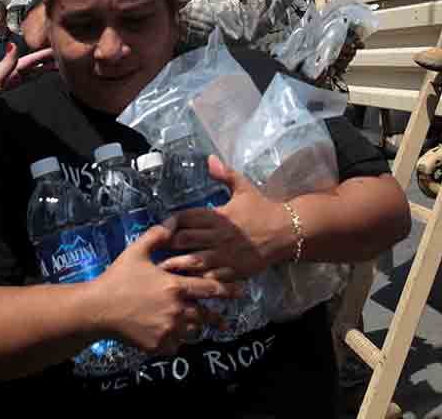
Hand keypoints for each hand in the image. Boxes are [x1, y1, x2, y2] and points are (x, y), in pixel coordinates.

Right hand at [95, 220, 238, 353]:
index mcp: (174, 286)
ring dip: (196, 329)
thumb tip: (172, 220)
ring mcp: (167, 329)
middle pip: (205, 316)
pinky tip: (177, 338)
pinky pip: (175, 345)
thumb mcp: (136, 252)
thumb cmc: (117, 278)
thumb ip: (157, 235)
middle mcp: (176, 310)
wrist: (97, 310)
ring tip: (202, 330)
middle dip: (217, 319)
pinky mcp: (157, 345)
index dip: (227, 290)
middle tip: (227, 321)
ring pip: (191, 332)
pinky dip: (177, 341)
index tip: (241, 291)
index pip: (209, 289)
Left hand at [160, 156, 293, 280]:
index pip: (186, 217)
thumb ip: (225, 174)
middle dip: (168, 243)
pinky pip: (209, 277)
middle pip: (184, 240)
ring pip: (192, 261)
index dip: (170, 222)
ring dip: (176, 264)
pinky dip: (195, 279)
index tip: (163, 226)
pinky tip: (185, 282)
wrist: (286, 232)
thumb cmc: (262, 209)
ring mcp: (224, 255)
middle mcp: (218, 235)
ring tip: (161, 267)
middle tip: (156, 247)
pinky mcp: (232, 271)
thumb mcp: (244, 188)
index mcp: (218, 215)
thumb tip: (210, 158)